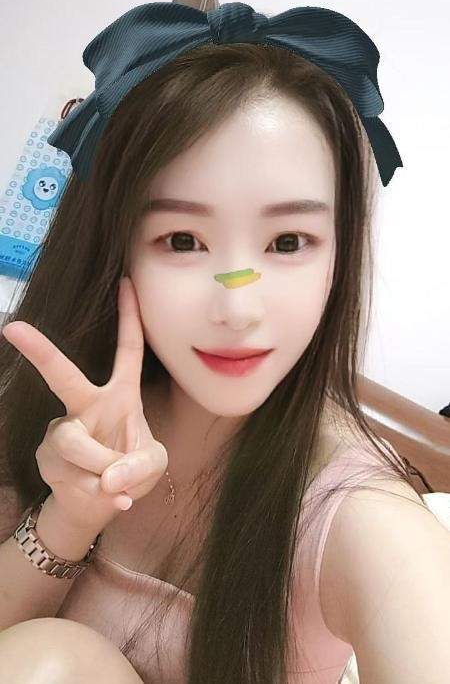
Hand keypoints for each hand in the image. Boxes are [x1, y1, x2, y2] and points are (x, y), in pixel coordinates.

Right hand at [2, 277, 167, 531]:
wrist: (98, 506)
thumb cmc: (130, 472)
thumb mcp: (153, 466)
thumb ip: (140, 467)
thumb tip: (109, 478)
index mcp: (121, 395)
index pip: (128, 350)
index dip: (130, 317)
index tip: (126, 282)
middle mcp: (87, 404)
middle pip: (64, 375)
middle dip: (41, 352)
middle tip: (13, 328)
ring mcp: (62, 429)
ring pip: (73, 443)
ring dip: (98, 468)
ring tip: (112, 484)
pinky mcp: (46, 456)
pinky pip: (70, 474)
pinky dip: (91, 491)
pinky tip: (95, 492)